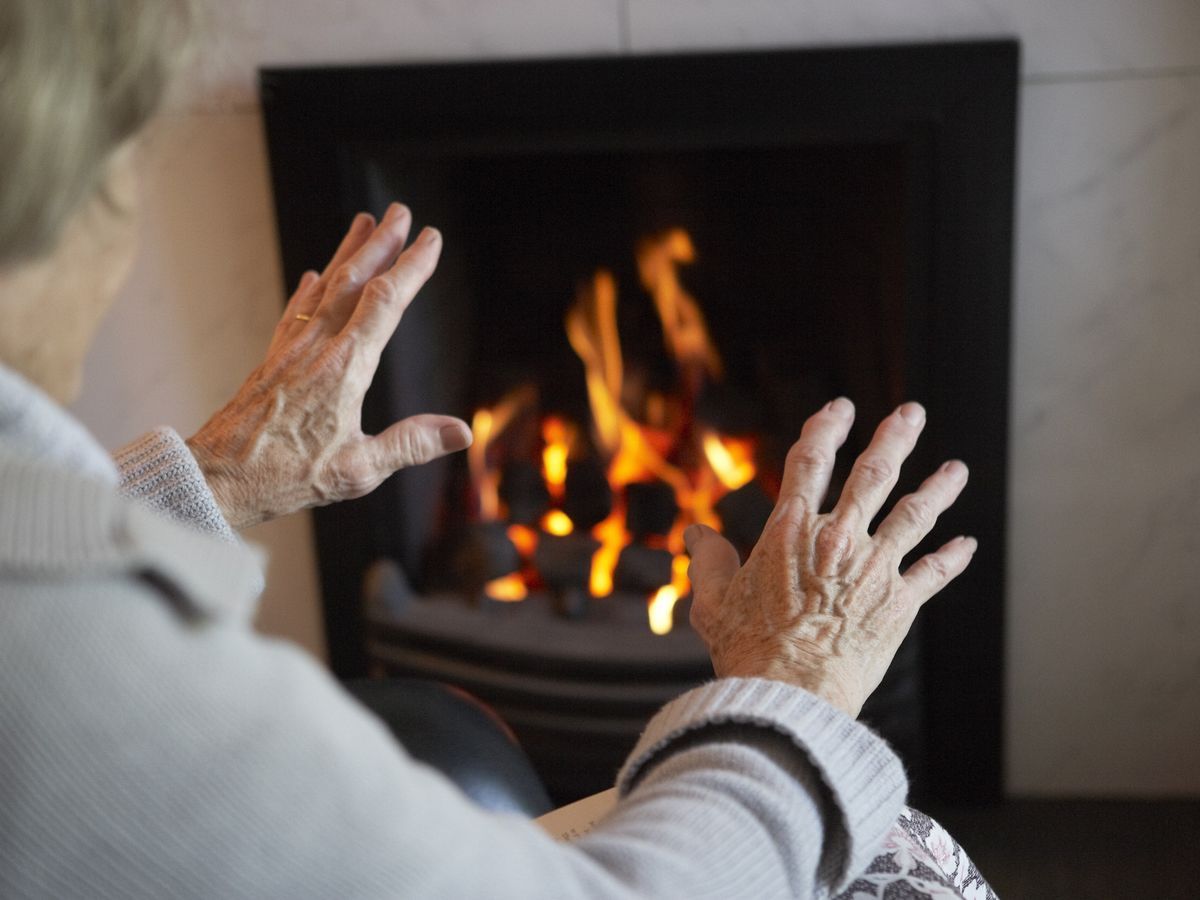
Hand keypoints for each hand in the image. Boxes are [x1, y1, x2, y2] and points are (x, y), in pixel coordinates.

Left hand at [186, 203, 471, 529]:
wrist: (216, 476)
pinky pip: (295, 313)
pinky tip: (311, 277)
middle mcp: (317, 348)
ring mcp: (291, 351)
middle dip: (381, 244)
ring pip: (323, 288)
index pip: (386, 303)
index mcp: (345, 368)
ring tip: (363, 223)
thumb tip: (462, 431)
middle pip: (353, 281)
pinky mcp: (272, 362)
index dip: (411, 267)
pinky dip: (309, 289)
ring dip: (347, 253)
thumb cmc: (286, 476)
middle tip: (400, 212)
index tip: (430, 239)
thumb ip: (411, 444)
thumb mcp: (358, 470)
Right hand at [683, 398, 974, 717]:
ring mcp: (874, 568)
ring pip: (915, 514)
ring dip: (938, 488)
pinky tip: (967, 543)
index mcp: (791, 531)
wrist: (794, 694)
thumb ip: (708, 561)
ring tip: (956, 469)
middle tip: (912, 415)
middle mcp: (838, 539)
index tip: (840, 409)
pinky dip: (952, 557)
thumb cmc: (749, 650)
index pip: (810, 462)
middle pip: (873, 475)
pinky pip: (933, 572)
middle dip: (894, 438)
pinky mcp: (900, 604)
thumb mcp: (714, 601)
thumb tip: (698, 534)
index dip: (825, 428)